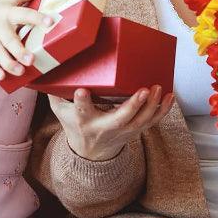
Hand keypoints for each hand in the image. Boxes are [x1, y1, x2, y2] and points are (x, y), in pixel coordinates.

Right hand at [0, 0, 50, 80]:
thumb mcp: (6, 0)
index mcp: (7, 13)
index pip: (24, 14)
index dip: (37, 17)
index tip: (50, 21)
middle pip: (9, 40)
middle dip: (20, 50)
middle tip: (31, 59)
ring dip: (9, 63)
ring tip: (20, 71)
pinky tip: (2, 76)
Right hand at [50, 86, 173, 161]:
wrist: (90, 152)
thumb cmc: (75, 124)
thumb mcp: (60, 111)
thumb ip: (55, 91)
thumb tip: (48, 65)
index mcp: (84, 121)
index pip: (82, 111)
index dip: (81, 101)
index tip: (81, 91)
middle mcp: (104, 127)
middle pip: (120, 119)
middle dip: (132, 106)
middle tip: (142, 90)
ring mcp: (123, 131)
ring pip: (140, 121)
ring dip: (152, 106)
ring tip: (158, 88)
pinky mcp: (136, 131)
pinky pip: (152, 122)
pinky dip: (163, 110)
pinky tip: (170, 96)